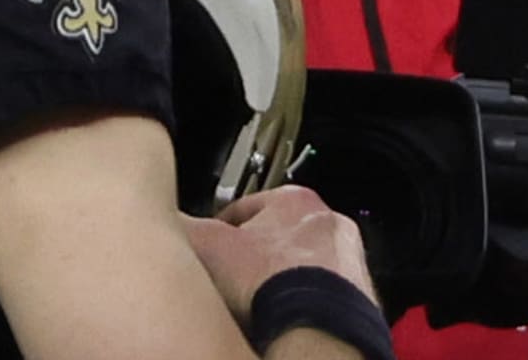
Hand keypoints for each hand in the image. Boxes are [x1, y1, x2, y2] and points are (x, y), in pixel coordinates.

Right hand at [180, 186, 375, 324]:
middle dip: (257, 255)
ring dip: (284, 279)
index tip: (212, 245)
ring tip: (260, 303)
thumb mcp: (214, 248)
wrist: (317, 328)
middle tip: (235, 278)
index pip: (246, 206)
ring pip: (303, 264)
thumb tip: (170, 222)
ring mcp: (346, 257)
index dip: (221, 229)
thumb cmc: (273, 282)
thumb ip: (189, 229)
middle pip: (278, 235)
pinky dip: (306, 301)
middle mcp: (326, 221)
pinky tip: (286, 317)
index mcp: (293, 199)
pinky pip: (322, 292)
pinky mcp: (357, 292)